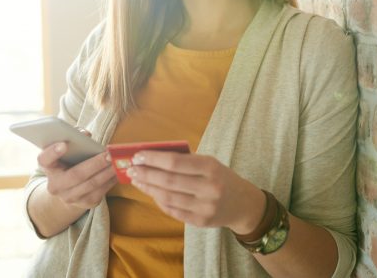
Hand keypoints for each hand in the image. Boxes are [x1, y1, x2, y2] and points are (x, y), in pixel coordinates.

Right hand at [37, 140, 117, 210]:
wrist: (69, 190)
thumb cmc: (69, 162)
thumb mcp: (65, 152)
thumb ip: (73, 140)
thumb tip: (86, 134)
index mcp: (48, 168)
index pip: (44, 160)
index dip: (53, 152)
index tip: (64, 144)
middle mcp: (55, 186)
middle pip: (76, 175)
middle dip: (95, 164)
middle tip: (109, 154)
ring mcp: (69, 197)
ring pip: (91, 184)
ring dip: (107, 172)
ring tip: (117, 161)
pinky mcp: (85, 203)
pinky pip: (101, 191)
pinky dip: (111, 180)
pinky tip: (119, 171)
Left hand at [128, 151, 265, 233]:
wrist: (244, 204)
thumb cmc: (222, 178)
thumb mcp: (211, 163)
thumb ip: (186, 161)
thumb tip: (153, 157)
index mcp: (211, 168)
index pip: (175, 162)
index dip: (154, 159)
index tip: (138, 155)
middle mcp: (209, 188)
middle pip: (169, 181)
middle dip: (146, 174)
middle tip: (131, 169)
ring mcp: (205, 207)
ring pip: (168, 197)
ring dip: (148, 188)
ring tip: (137, 180)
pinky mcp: (200, 221)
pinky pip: (173, 211)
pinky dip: (159, 201)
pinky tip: (151, 193)